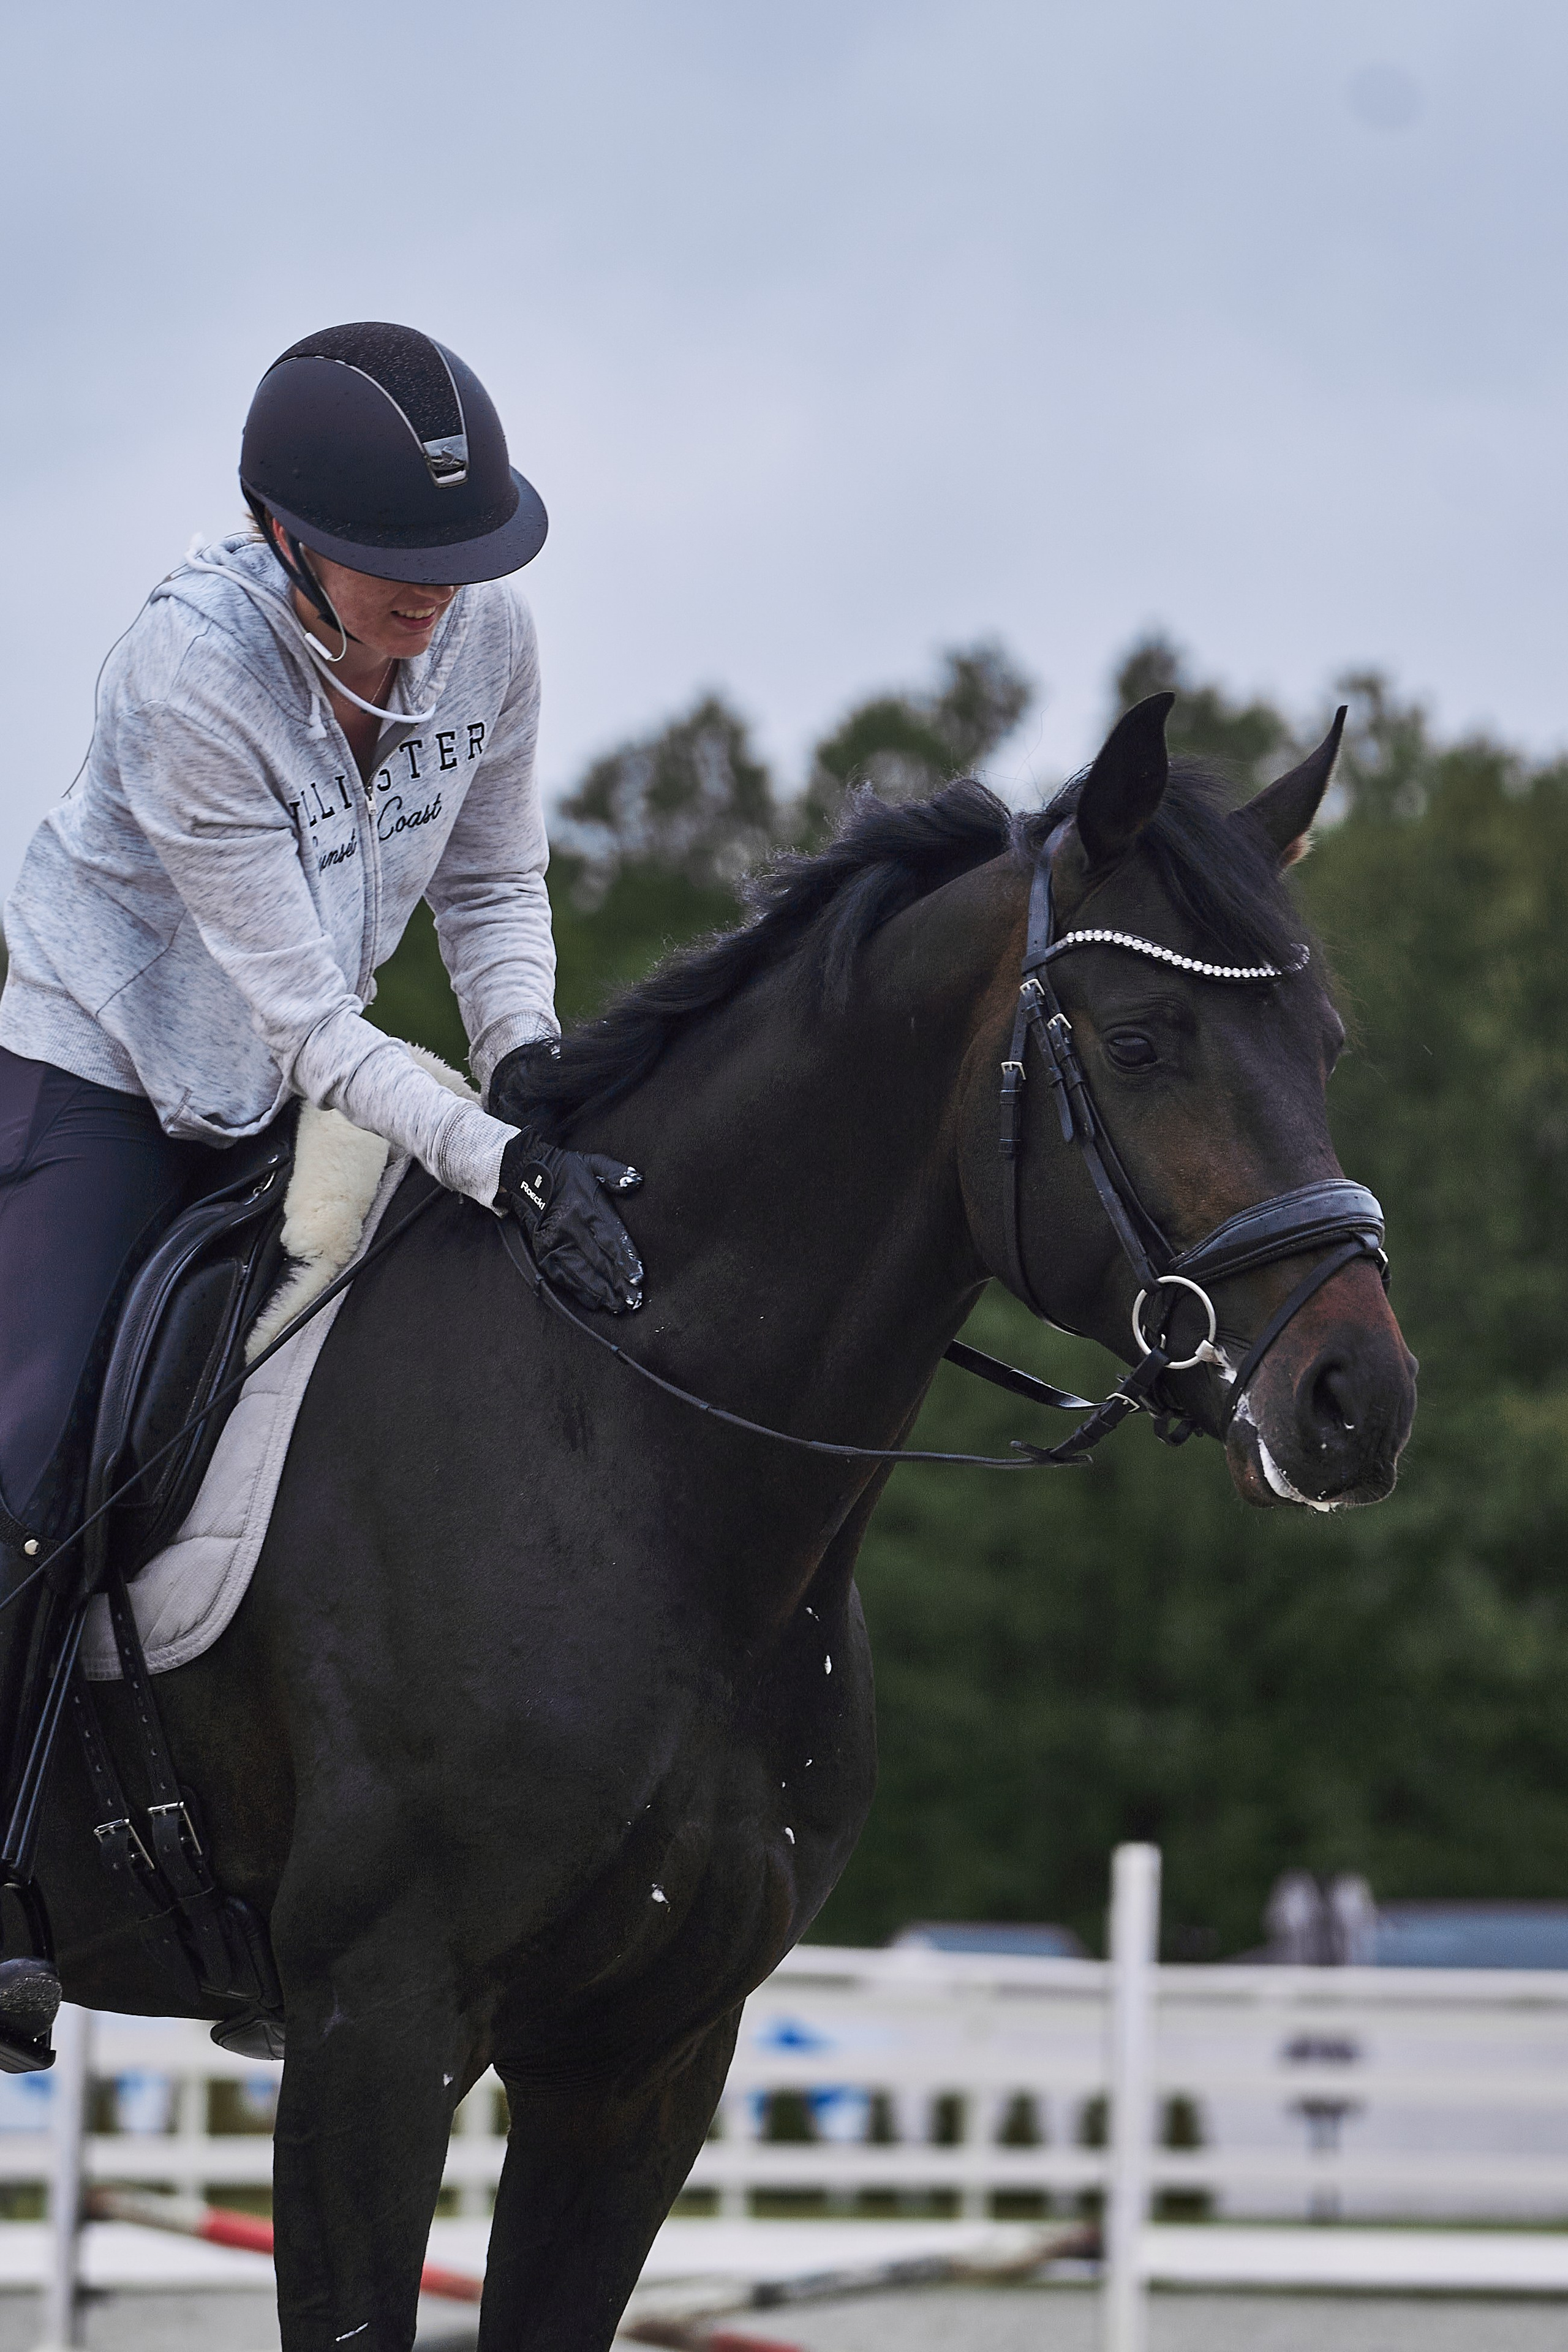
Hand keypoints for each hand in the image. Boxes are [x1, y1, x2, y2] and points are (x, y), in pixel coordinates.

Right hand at [496, 1131, 643, 1314]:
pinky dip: (579, 1291)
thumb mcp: (591, 1163)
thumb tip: (638, 1181)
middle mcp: (569, 1226)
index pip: (610, 1238)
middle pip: (599, 1261)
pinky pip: (563, 1277)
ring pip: (581, 1273)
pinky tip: (594, 1301)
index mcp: (585, 1206)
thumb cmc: (564, 1171)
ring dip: (601, 1292)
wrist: (523, 1176)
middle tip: (634, 1300)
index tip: (638, 1278)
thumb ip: (615, 1172)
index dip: (625, 1261)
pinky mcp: (543, 1252)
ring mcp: (554, 1242)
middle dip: (618, 1284)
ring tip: (618, 1306)